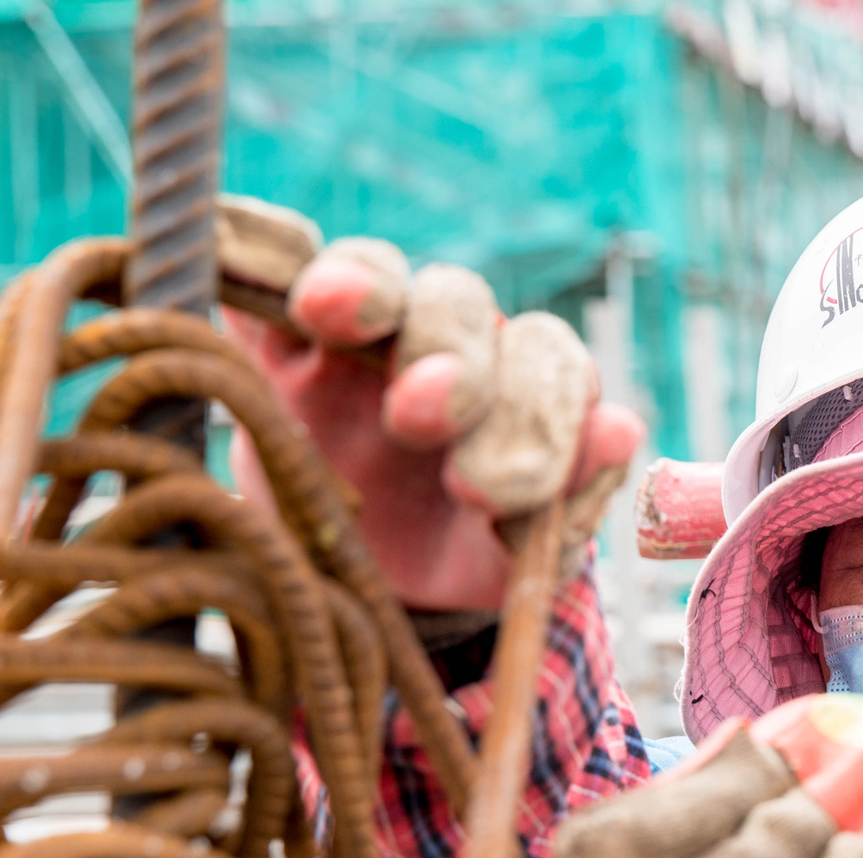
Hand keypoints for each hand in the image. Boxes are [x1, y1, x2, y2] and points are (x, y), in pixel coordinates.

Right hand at [216, 197, 643, 610]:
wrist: (376, 588)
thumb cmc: (467, 557)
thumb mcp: (522, 555)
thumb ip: (571, 500)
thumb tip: (620, 427)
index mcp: (527, 383)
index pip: (547, 361)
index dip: (530, 411)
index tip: (493, 491)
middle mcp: (454, 340)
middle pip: (462, 305)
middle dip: (450, 358)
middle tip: (423, 416)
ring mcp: (362, 335)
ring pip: (375, 275)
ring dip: (360, 287)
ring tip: (331, 311)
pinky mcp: (274, 344)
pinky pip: (264, 273)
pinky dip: (252, 250)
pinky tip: (228, 251)